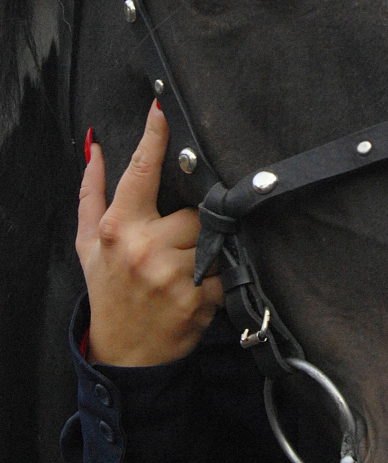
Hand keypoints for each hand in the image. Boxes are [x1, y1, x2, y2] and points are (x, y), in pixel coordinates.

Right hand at [76, 101, 223, 365]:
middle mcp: (143, 246)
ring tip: (182, 272)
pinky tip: (196, 291)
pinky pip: (225, 268)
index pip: (141, 171)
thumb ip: (91, 190)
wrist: (125, 354)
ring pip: (212, 237)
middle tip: (173, 250)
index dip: (156, 136)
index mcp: (116, 227)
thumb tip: (94, 144)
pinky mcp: (198, 296)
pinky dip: (217, 278)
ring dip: (206, 251)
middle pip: (194, 209)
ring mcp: (172, 272)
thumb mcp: (88, 242)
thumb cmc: (108, 290)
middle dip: (191, 225)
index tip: (165, 108)